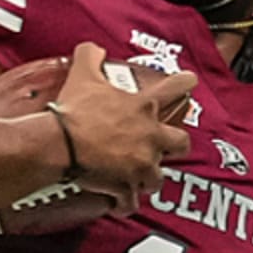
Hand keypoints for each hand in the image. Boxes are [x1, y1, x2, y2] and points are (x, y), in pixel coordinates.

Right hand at [54, 41, 195, 215]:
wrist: (61, 144)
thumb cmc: (74, 110)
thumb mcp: (82, 75)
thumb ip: (90, 56)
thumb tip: (92, 48)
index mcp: (143, 109)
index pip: (174, 89)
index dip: (185, 83)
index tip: (191, 80)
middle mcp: (150, 137)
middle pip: (181, 143)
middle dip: (175, 144)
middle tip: (165, 144)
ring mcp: (141, 165)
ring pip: (158, 178)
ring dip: (149, 178)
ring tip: (138, 177)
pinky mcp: (126, 188)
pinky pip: (130, 202)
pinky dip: (125, 204)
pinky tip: (120, 203)